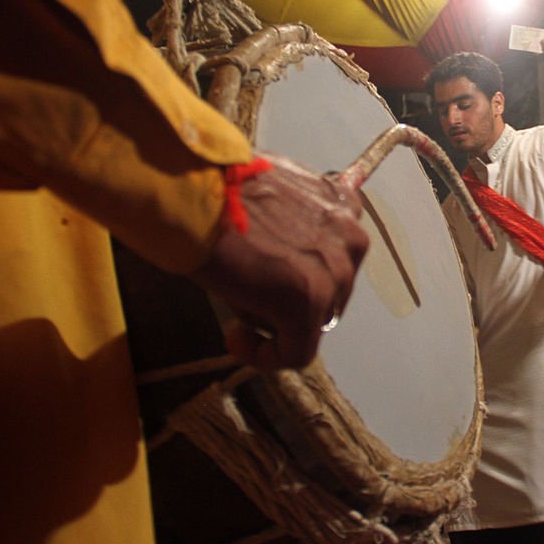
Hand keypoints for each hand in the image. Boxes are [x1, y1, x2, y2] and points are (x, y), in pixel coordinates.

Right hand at [191, 153, 368, 369]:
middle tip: (248, 290)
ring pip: (313, 320)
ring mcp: (335, 273)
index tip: (265, 276)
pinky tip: (235, 338)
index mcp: (345, 207)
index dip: (299, 273)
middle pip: (328, 290)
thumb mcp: (273, 194)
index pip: (333, 258)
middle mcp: (351, 239)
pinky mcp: (310, 302)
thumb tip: (280, 247)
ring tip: (236, 302)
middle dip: (292, 297)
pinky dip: (266, 355)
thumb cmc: (217, 187)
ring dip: (277, 320)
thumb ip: (292, 221)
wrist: (192, 189)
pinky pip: (297, 352)